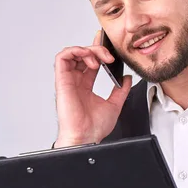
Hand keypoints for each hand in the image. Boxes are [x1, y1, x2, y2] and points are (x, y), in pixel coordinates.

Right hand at [54, 30, 131, 146]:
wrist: (86, 138)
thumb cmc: (94, 128)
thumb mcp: (115, 105)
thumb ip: (121, 90)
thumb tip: (126, 78)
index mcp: (85, 86)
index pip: (90, 62)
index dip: (98, 51)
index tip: (111, 49)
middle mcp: (76, 81)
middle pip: (82, 54)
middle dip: (97, 49)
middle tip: (109, 57)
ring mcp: (68, 80)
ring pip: (72, 53)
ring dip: (87, 50)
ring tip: (99, 60)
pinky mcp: (62, 81)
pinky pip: (61, 58)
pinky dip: (75, 51)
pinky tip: (89, 59)